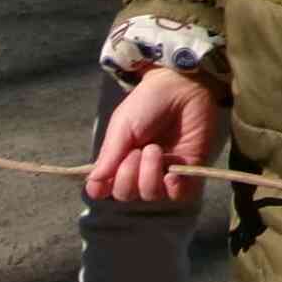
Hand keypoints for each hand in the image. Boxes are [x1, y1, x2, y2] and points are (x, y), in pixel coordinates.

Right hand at [84, 67, 219, 202]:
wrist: (183, 86)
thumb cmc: (150, 102)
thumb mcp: (123, 125)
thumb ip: (109, 155)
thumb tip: (93, 183)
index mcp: (119, 159)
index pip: (104, 188)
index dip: (102, 187)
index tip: (105, 177)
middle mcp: (140, 170)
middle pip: (125, 194)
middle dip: (128, 174)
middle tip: (138, 150)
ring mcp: (164, 172)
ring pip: (150, 195)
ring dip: (149, 174)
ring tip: (155, 149)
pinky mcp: (189, 172)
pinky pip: (179, 195)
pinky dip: (173, 188)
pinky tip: (172, 173)